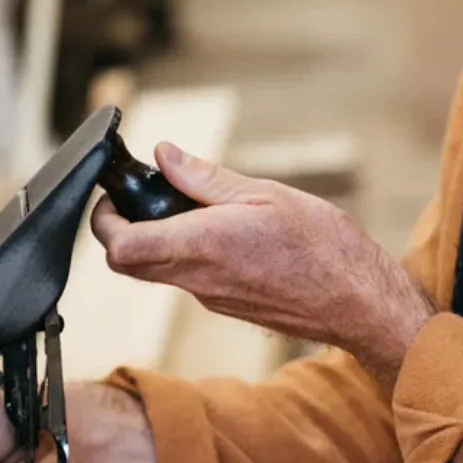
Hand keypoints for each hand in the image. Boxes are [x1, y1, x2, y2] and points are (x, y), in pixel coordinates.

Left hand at [91, 144, 434, 388]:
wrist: (359, 302)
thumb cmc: (323, 248)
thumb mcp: (265, 194)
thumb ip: (207, 178)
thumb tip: (165, 156)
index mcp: (203, 245)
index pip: (121, 247)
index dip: (103, 221)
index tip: (114, 197)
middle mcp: (199, 279)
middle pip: (130, 263)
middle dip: (124, 229)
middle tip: (145, 197)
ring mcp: (212, 298)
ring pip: (161, 270)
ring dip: (161, 240)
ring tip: (195, 208)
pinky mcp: (228, 306)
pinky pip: (191, 279)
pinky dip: (191, 253)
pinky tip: (226, 233)